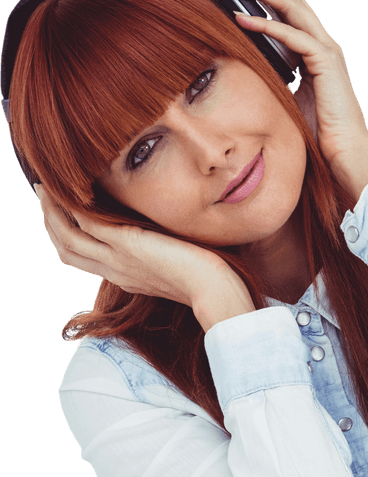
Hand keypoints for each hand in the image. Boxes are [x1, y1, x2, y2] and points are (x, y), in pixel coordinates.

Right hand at [34, 184, 255, 331]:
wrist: (214, 289)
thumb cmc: (206, 277)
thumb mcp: (175, 262)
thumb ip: (161, 249)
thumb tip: (166, 234)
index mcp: (125, 275)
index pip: (84, 258)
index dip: (66, 235)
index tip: (61, 213)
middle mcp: (115, 270)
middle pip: (66, 249)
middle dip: (50, 222)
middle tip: (43, 194)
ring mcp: (118, 259)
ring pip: (68, 237)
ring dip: (52, 210)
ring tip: (45, 186)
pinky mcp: (126, 244)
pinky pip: (85, 223)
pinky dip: (71, 205)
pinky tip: (67, 186)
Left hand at [229, 0, 367, 200]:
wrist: (344, 150)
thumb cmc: (321, 133)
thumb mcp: (291, 99)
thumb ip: (278, 80)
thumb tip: (253, 72)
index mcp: (316, 52)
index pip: (290, 13)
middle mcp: (323, 45)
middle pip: (292, 0)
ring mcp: (327, 50)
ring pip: (293, 8)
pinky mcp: (325, 62)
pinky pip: (293, 36)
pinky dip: (267, 26)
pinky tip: (245, 20)